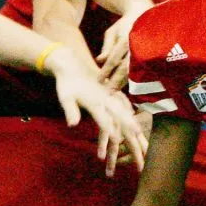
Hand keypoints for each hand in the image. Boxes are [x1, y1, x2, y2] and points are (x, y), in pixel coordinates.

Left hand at [46, 46, 144, 173]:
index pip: (104, 119)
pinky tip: (133, 115)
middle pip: (120, 114)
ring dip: (132, 120)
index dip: (111, 130)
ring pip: (124, 109)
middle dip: (130, 125)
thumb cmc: (66, 83)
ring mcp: (109, 94)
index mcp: (94, 101)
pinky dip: (129, 110)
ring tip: (140, 130)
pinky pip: (123, 102)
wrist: (72, 64)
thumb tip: (72, 125)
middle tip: (139, 134)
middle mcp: (105, 98)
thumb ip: (71, 110)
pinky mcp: (110, 91)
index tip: (119, 140)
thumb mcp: (65, 97)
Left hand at [97, 11, 140, 90]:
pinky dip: (134, 77)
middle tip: (108, 92)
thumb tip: (99, 61)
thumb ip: (106, 47)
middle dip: (116, 81)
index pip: (113, 59)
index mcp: (125, 39)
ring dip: (125, 81)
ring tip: (117, 90)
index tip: (99, 80)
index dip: (106, 71)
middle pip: (125, 68)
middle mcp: (136, 46)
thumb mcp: (112, 33)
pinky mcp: (150, 53)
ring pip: (134, 70)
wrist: (144, 13)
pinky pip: (141, 68)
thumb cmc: (124, 24)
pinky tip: (128, 84)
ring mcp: (145, 50)